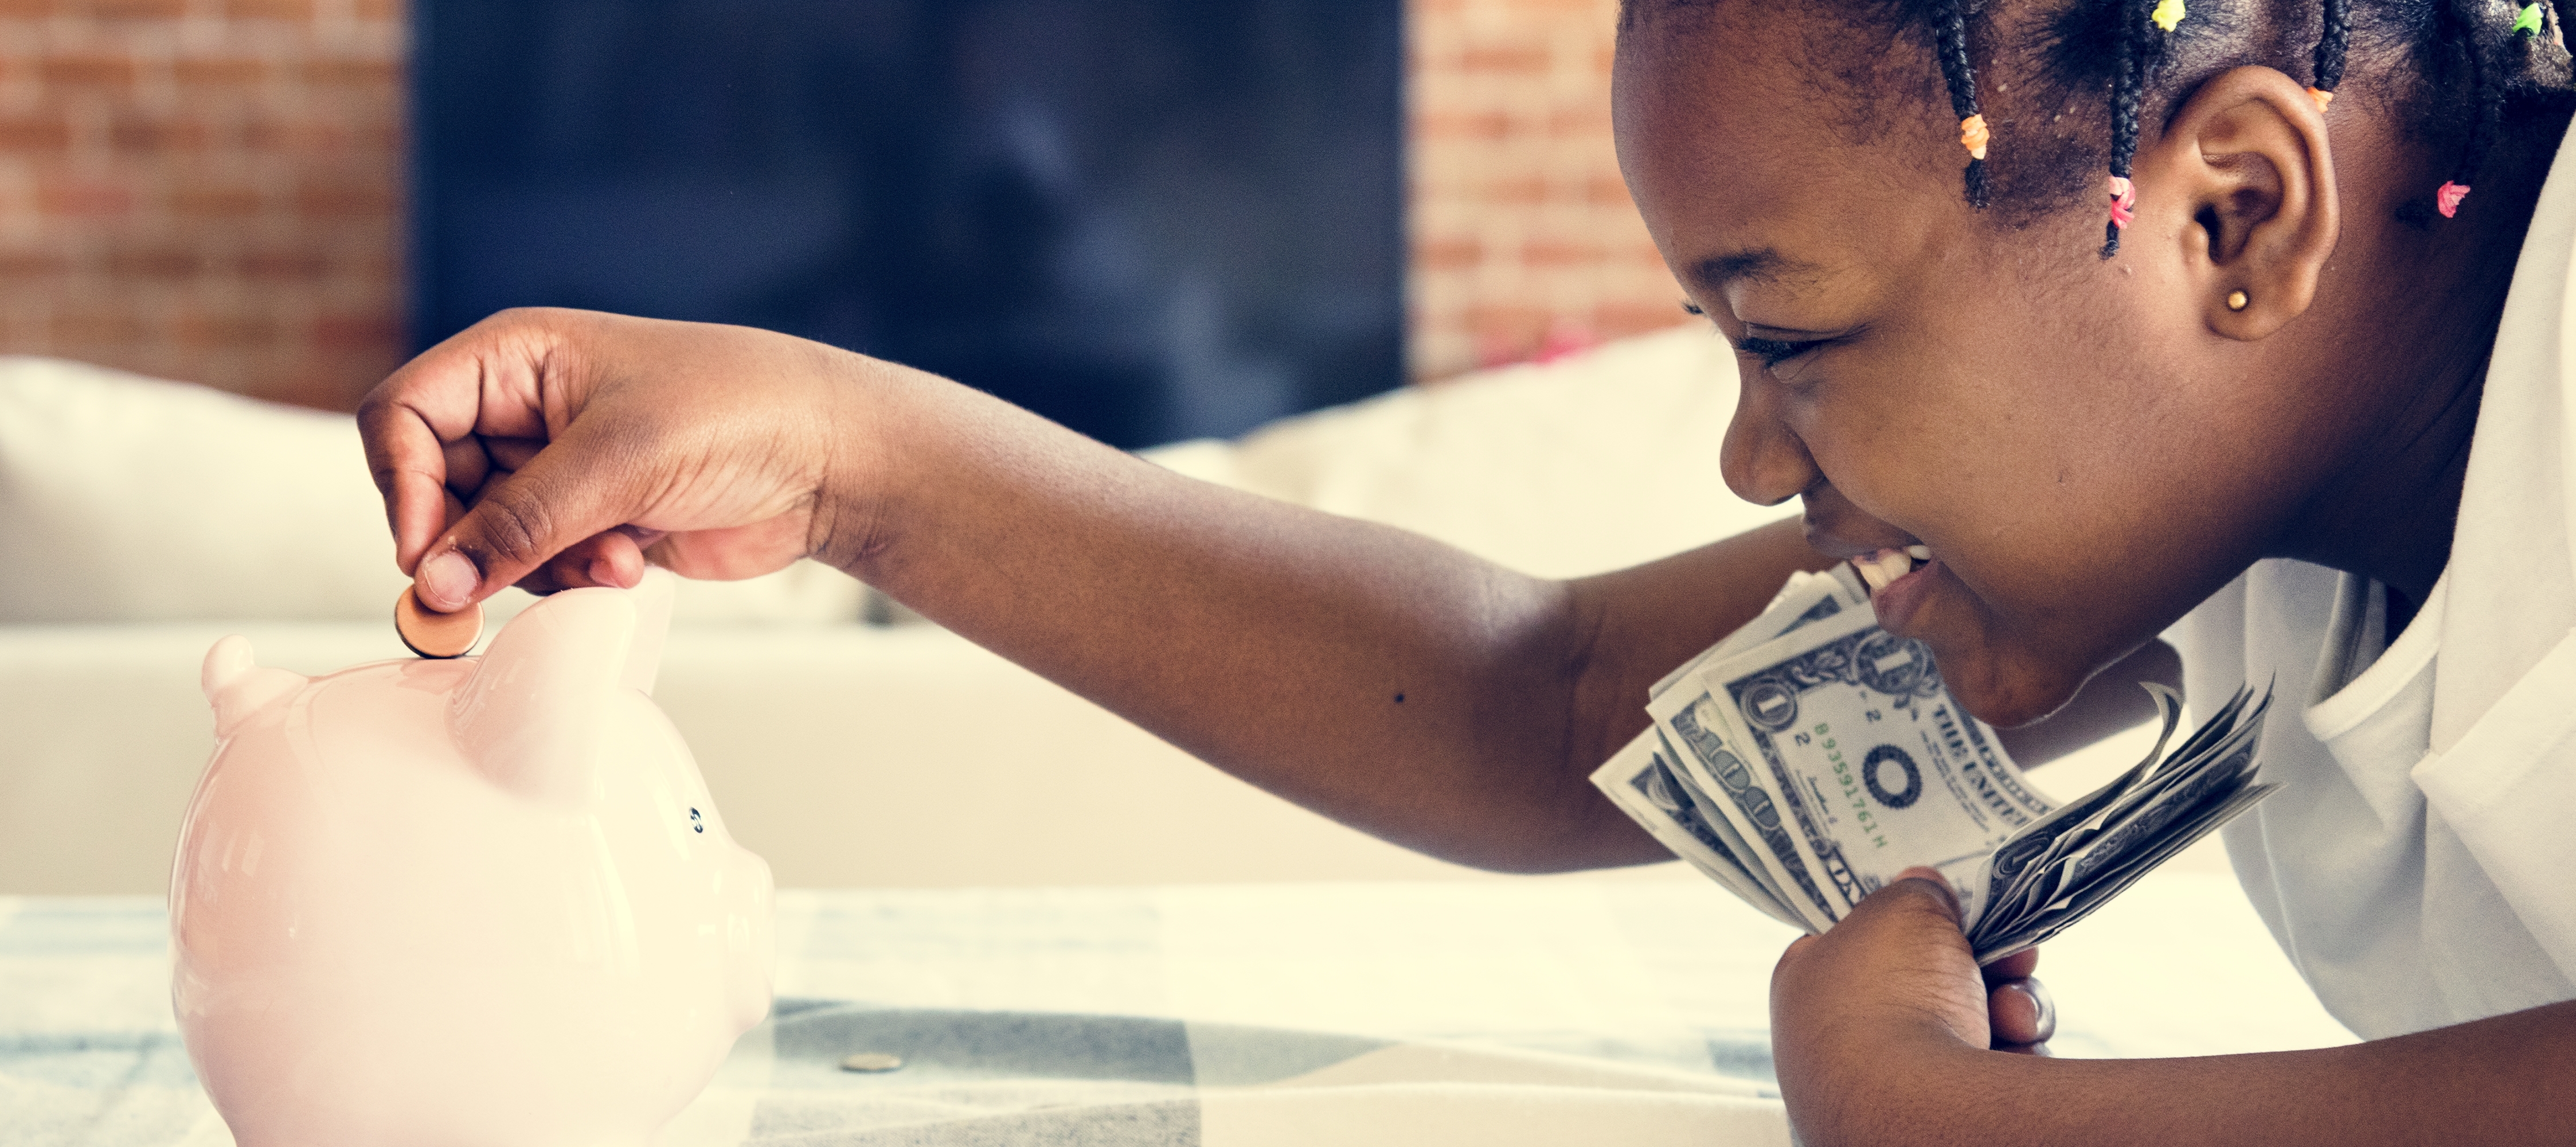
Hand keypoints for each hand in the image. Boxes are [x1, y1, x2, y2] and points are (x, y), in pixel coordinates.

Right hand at [358, 308, 896, 607]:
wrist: (831, 457)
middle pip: (437, 489)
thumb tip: (434, 582)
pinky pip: (540, 565)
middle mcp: (524, 408)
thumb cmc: (738, 413)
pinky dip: (573, 576)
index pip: (402, 417)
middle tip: (518, 575)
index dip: (404, 487)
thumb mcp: (618, 461)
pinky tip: (632, 564)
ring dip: (539, 565)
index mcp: (515, 357)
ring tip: (612, 557)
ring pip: (488, 540)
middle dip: (482, 541)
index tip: (429, 554)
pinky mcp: (593, 518)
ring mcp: (559, 467)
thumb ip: (518, 524)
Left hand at [1770, 868, 2053, 1144]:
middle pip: (1931, 979)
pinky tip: (2019, 1047)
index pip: (1859, 937)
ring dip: (2010, 1007)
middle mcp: (1841, 1040)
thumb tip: (1925, 887)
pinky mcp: (1939, 1117)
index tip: (1952, 905)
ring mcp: (1889, 1083)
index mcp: (1808, 983)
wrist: (1918, 1105)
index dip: (1911, 917)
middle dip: (1984, 964)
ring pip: (1973, 1023)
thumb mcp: (1904, 908)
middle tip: (2014, 952)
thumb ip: (1916, 891)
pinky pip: (1992, 1070)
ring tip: (2011, 1012)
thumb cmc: (1893, 996)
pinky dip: (2017, 1054)